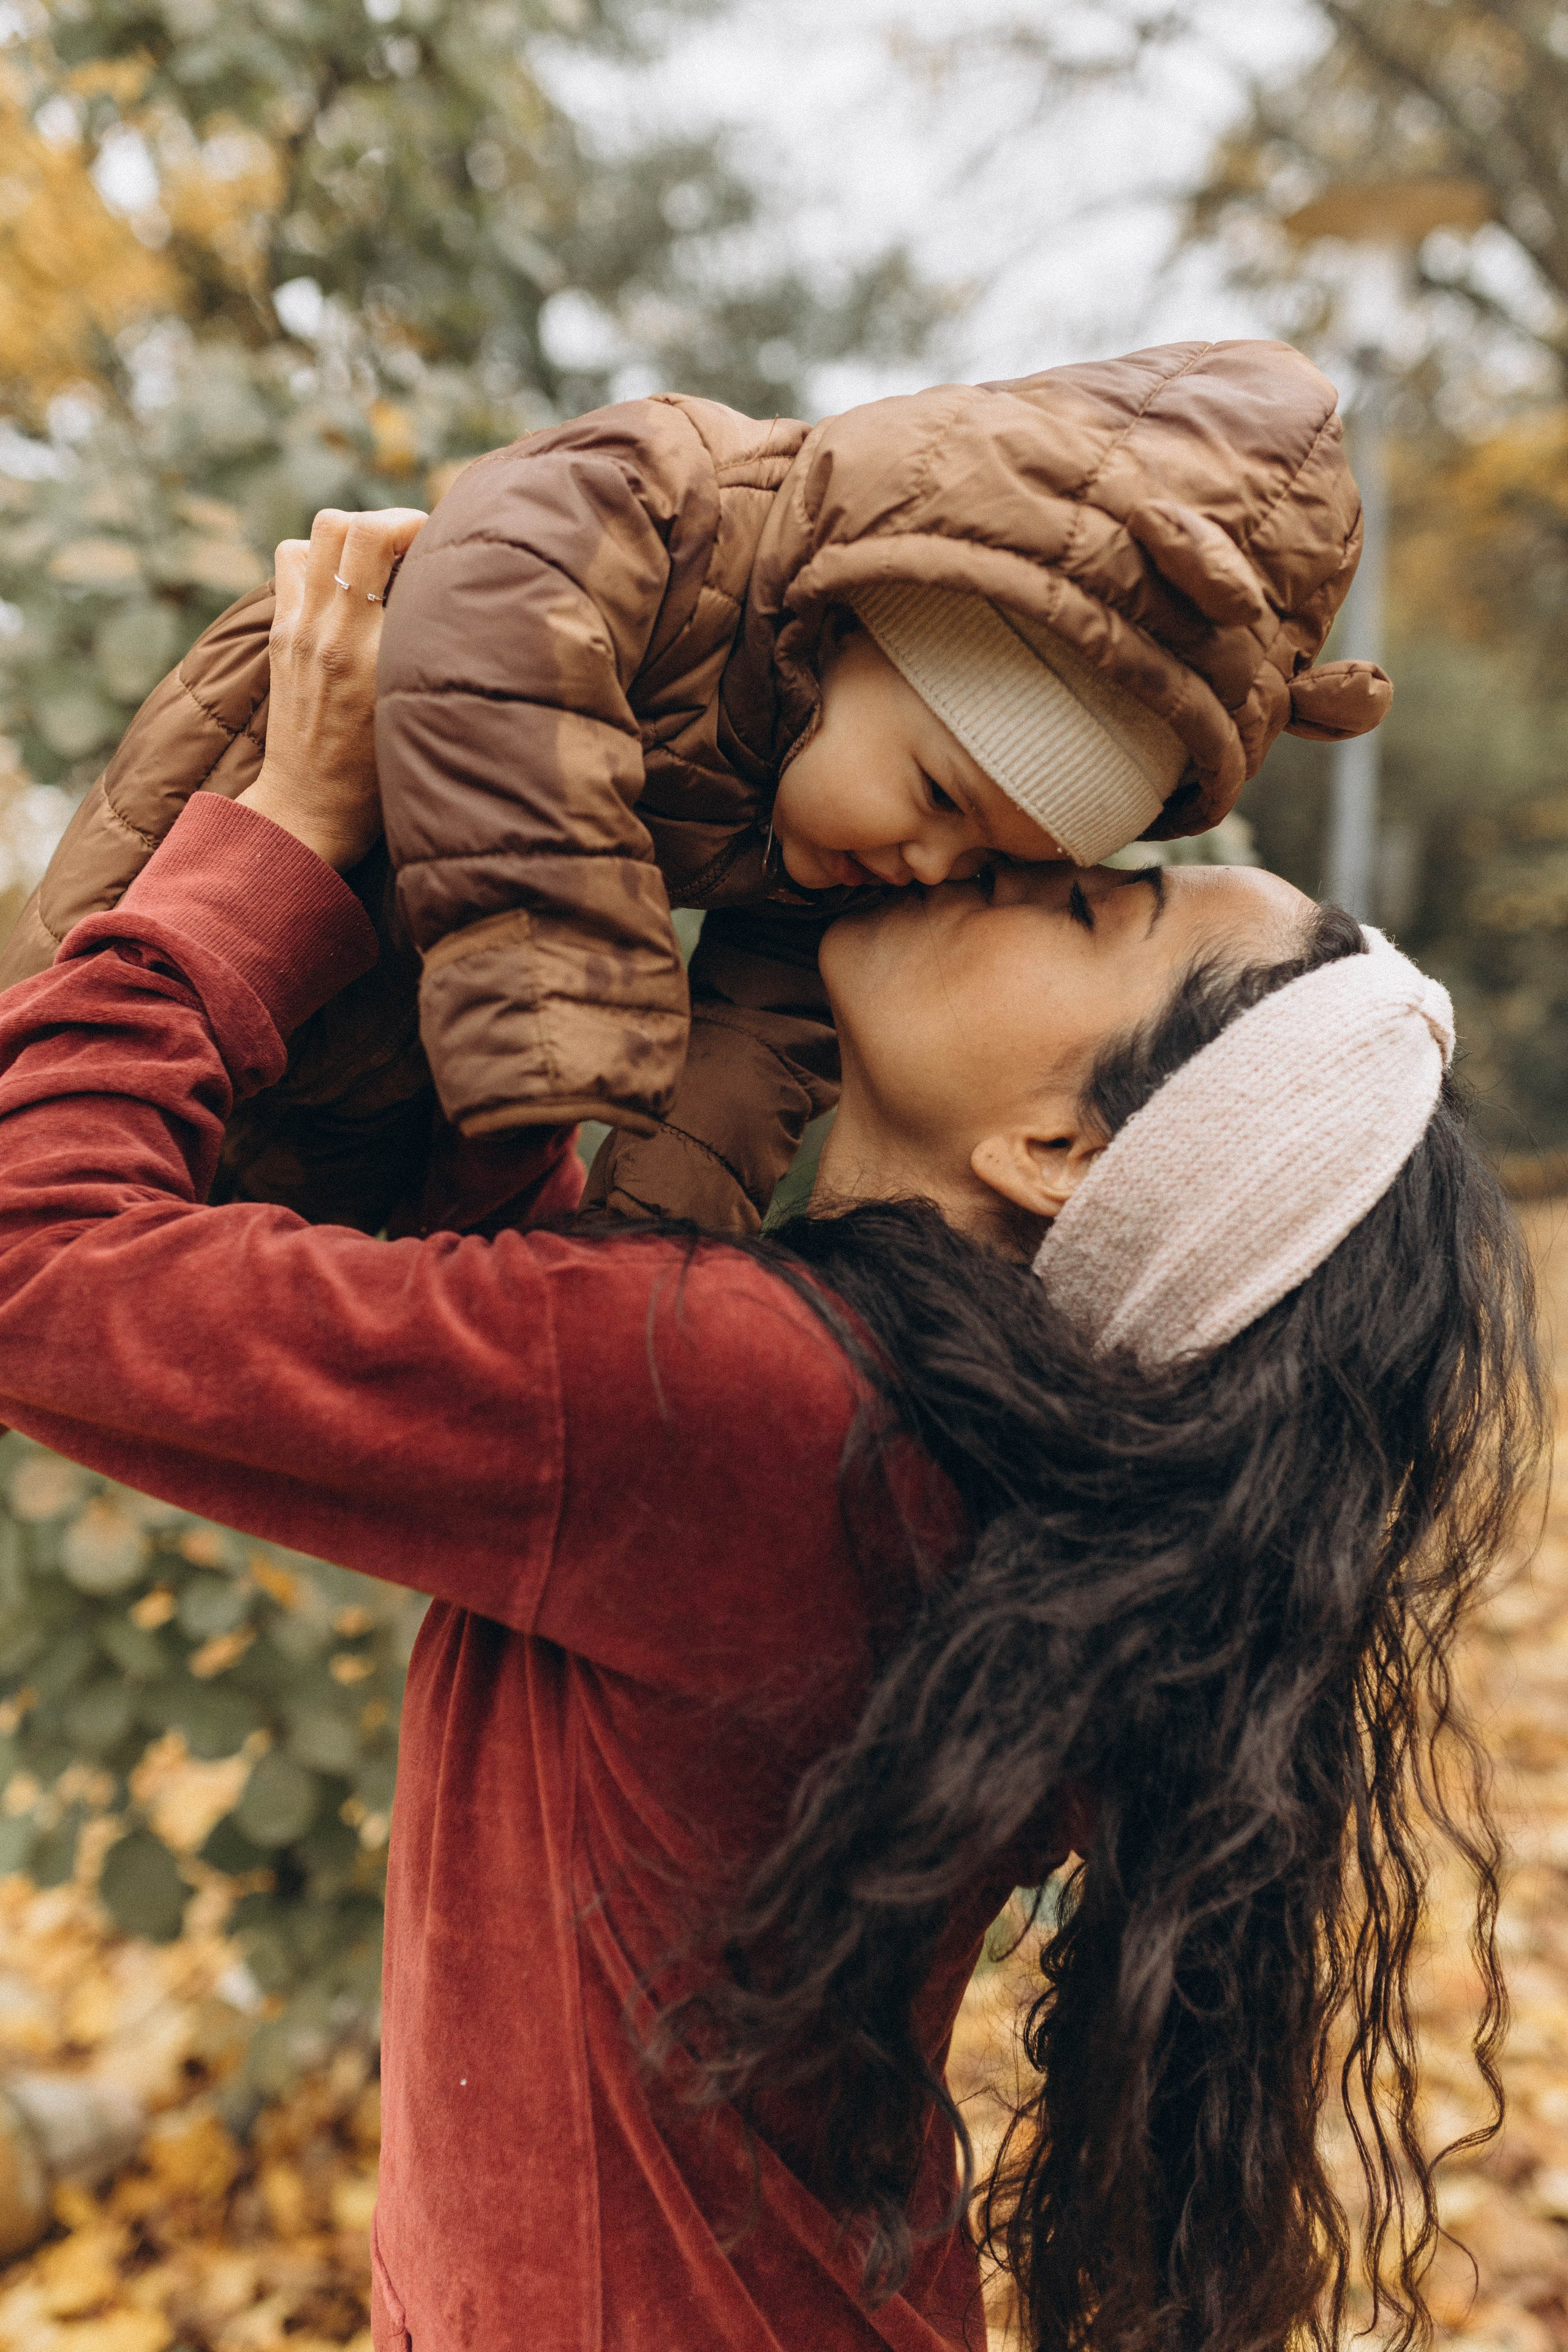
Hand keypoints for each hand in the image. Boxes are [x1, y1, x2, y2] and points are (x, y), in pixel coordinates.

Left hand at [238, 505, 426, 870]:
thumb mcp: (418, 703)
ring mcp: (294, 631)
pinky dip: (319, 565)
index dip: (414, 523)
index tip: (441, 545)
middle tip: (413, 550)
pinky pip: (293, 568)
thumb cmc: (382, 774)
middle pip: (340, 523)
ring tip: (378, 571)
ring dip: (346, 542)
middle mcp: (322, 628)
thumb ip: (432, 642)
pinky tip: (347, 595)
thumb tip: (453, 585)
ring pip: (311, 539)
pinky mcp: (280, 640)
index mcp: (363, 644)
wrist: (313, 810)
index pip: (377, 537)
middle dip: (383, 523)